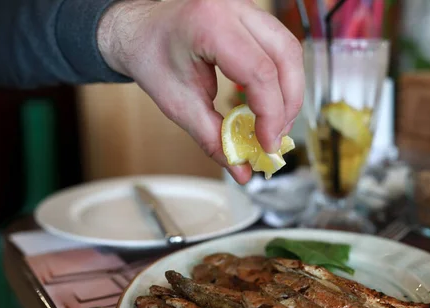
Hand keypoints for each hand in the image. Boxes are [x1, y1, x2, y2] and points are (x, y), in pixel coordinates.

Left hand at [97, 0, 304, 183]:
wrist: (139, 29)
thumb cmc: (150, 56)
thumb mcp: (178, 104)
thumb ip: (213, 138)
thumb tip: (241, 169)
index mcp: (209, 24)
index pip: (260, 72)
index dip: (271, 114)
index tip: (267, 144)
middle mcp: (233, 7)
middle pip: (286, 56)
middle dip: (288, 104)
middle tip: (275, 137)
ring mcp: (245, 6)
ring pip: (290, 49)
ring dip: (290, 92)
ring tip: (275, 124)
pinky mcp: (251, 14)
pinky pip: (280, 46)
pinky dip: (281, 78)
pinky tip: (270, 102)